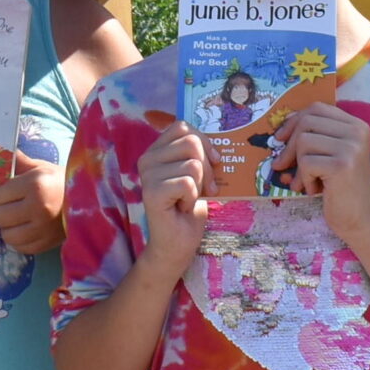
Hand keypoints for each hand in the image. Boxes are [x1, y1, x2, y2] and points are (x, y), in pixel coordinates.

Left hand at [0, 152, 64, 254]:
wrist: (91, 201)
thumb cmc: (62, 181)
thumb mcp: (42, 167)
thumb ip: (19, 162)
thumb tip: (0, 151)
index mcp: (35, 184)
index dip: (0, 193)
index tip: (8, 192)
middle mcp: (37, 208)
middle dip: (2, 210)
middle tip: (12, 205)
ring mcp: (42, 229)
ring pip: (6, 235)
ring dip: (9, 227)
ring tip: (18, 219)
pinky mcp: (46, 244)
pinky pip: (20, 247)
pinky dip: (19, 240)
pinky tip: (26, 229)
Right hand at [137, 123, 209, 274]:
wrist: (178, 242)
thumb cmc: (189, 207)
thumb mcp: (197, 173)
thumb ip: (200, 153)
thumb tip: (222, 139)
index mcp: (156, 150)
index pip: (183, 126)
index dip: (205, 142)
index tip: (214, 162)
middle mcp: (147, 159)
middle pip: (191, 142)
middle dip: (208, 167)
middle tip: (204, 188)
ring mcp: (147, 176)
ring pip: (193, 164)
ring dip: (200, 186)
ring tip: (188, 199)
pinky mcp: (152, 193)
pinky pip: (188, 183)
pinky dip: (193, 198)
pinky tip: (182, 208)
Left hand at [272, 104, 369, 246]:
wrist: (363, 220)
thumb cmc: (342, 189)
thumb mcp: (332, 156)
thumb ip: (316, 137)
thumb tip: (281, 128)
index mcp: (357, 125)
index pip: (317, 108)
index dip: (294, 121)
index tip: (281, 138)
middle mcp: (357, 131)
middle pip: (307, 122)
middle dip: (289, 145)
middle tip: (282, 165)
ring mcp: (351, 147)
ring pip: (304, 142)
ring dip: (298, 166)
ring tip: (306, 183)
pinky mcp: (342, 165)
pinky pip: (306, 163)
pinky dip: (305, 180)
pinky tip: (315, 191)